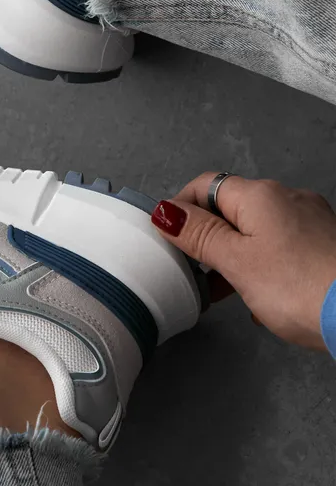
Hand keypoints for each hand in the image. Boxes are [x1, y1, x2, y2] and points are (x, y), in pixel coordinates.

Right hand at [152, 174, 335, 349]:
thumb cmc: (301, 288)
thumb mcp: (236, 262)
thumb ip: (199, 235)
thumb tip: (166, 210)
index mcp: (260, 194)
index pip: (204, 186)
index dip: (181, 209)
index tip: (170, 240)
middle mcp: (288, 198)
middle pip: (232, 210)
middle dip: (211, 240)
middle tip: (198, 275)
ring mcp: (312, 221)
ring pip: (259, 232)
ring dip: (238, 258)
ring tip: (233, 295)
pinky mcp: (327, 245)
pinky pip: (285, 247)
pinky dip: (268, 267)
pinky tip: (268, 299)